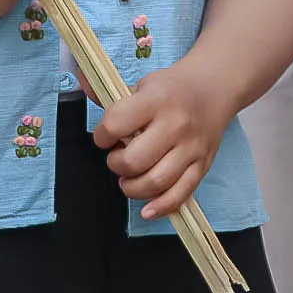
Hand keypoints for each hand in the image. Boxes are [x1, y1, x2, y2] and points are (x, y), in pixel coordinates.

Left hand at [93, 59, 232, 219]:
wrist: (212, 89)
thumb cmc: (171, 88)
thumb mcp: (141, 83)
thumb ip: (110, 92)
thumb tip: (80, 82)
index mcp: (156, 99)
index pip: (116, 124)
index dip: (102, 135)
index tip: (104, 137)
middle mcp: (175, 124)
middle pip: (135, 160)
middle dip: (116, 164)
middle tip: (116, 158)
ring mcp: (191, 148)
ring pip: (156, 182)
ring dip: (133, 188)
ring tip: (128, 179)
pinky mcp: (202, 165)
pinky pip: (181, 194)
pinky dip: (161, 207)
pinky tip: (147, 209)